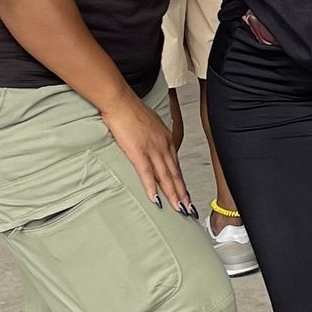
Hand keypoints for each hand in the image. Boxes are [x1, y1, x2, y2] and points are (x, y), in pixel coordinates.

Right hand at [104, 92, 195, 216]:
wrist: (121, 102)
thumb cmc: (132, 111)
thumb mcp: (151, 123)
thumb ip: (155, 137)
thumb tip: (155, 145)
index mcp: (166, 140)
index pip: (176, 165)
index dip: (181, 182)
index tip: (186, 194)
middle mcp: (163, 146)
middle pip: (175, 174)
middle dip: (183, 193)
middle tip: (189, 209)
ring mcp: (152, 150)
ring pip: (166, 177)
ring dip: (173, 195)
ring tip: (179, 209)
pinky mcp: (138, 152)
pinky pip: (147, 174)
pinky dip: (152, 188)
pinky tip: (156, 200)